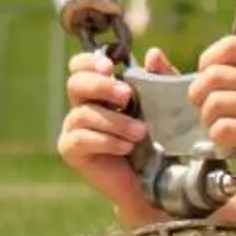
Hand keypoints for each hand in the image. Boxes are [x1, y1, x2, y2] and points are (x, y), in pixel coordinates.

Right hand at [58, 47, 170, 219]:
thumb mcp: (164, 106)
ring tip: (140, 133)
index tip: (110, 67)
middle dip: (101, 86)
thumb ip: (160, 79)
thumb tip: (153, 53)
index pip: (80, 66)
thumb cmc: (157, 140)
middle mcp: (82, 105)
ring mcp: (73, 127)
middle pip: (75, 84)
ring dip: (114, 121)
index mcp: (100, 90)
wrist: (154, 181)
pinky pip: (81, 138)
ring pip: (83, 114)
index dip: (90, 63)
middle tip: (126, 96)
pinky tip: (126, 147)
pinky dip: (106, 141)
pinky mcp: (71, 150)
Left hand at [190, 35, 235, 191]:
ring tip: (216, 125)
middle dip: (200, 95)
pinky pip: (223, 128)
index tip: (209, 79)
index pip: (230, 46)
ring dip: (207, 118)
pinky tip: (227, 140)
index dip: (208, 61)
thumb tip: (153, 55)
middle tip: (207, 109)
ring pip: (216, 102)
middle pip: (216, 75)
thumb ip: (200, 72)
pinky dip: (216, 136)